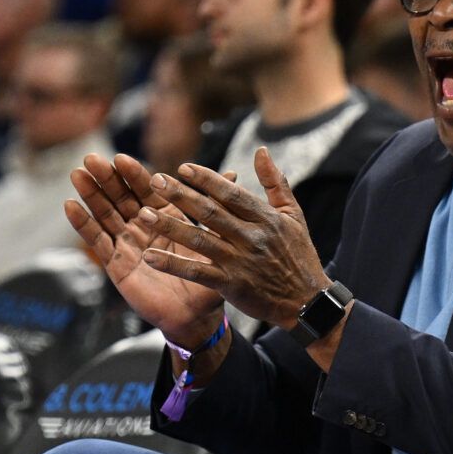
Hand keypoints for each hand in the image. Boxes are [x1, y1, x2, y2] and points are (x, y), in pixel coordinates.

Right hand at [65, 152, 224, 342]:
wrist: (195, 316)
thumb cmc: (207, 278)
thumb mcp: (213, 240)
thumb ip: (214, 207)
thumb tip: (234, 172)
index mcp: (167, 216)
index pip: (148, 190)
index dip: (135, 175)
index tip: (122, 158)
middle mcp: (144, 225)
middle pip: (122, 196)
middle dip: (107, 178)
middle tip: (92, 159)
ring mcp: (127, 242)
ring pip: (106, 214)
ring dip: (91, 194)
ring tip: (78, 174)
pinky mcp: (115, 263)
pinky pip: (97, 241)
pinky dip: (83, 223)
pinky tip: (70, 205)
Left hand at [141, 148, 329, 330]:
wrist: (308, 303)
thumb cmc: (299, 256)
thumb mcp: (294, 216)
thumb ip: (276, 183)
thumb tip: (261, 151)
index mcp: (265, 218)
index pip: (231, 193)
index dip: (206, 179)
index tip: (182, 168)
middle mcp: (252, 237)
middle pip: (210, 212)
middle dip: (180, 195)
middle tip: (154, 180)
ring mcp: (240, 261)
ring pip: (199, 239)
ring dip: (169, 226)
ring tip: (144, 213)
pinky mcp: (232, 285)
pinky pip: (197, 272)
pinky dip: (172, 264)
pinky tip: (149, 256)